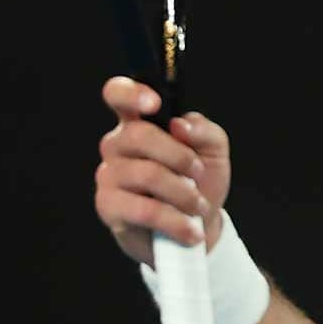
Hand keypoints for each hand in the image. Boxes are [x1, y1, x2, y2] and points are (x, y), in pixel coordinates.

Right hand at [93, 76, 233, 266]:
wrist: (195, 230)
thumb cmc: (199, 185)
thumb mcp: (213, 154)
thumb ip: (205, 132)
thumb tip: (181, 125)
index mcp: (139, 123)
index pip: (118, 95)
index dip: (130, 93)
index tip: (155, 104)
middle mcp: (117, 145)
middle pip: (138, 135)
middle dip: (180, 157)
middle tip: (198, 174)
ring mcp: (109, 175)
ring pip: (146, 174)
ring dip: (184, 194)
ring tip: (198, 207)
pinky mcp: (109, 207)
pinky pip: (144, 210)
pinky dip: (175, 221)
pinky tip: (189, 230)